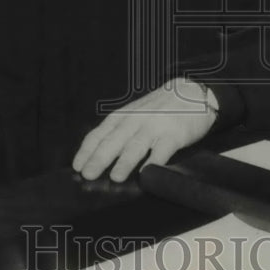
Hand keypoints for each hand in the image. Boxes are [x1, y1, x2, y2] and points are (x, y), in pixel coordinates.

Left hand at [72, 79, 216, 181]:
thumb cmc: (158, 108)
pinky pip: (162, 150)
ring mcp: (155, 127)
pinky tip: (148, 173)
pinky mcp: (174, 134)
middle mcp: (135, 120)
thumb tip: (98, 156)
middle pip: (114, 141)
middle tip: (88, 175)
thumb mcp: (134, 114)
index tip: (77, 166)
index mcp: (122, 117)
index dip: (86, 151)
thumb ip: (119, 131)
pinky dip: (154, 162)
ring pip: (136, 145)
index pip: (99, 134)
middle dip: (99, 158)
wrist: (191, 91)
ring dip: (125, 161)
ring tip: (116, 177)